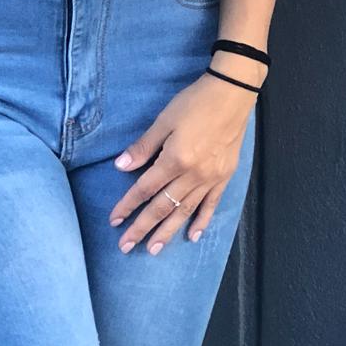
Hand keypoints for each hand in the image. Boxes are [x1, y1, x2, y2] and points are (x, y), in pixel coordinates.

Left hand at [108, 75, 253, 253]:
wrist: (232, 95)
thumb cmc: (194, 103)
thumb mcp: (164, 120)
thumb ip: (144, 146)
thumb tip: (120, 166)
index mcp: (174, 160)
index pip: (145, 188)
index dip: (127, 205)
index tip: (114, 221)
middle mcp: (192, 176)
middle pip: (162, 207)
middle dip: (142, 228)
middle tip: (126, 247)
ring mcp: (210, 179)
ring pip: (184, 212)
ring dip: (167, 232)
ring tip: (153, 250)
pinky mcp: (224, 178)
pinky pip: (210, 205)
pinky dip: (201, 222)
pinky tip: (192, 236)